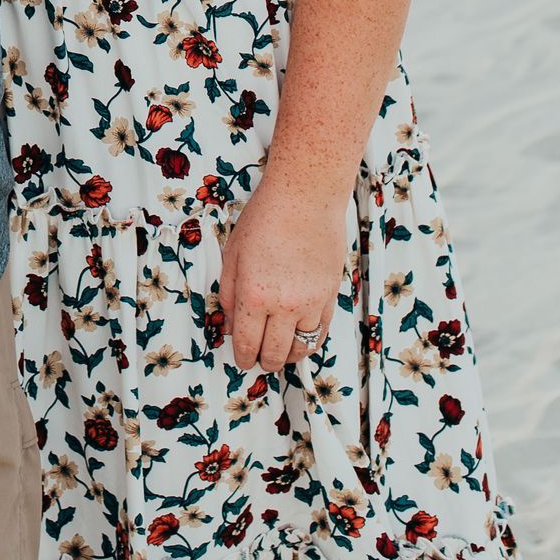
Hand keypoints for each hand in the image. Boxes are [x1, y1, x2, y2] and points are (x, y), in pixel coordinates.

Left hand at [216, 176, 345, 373]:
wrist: (306, 197)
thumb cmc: (265, 218)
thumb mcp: (233, 254)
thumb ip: (229, 295)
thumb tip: (229, 326)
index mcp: (254, 295)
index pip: (247, 345)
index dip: (242, 358)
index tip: (242, 359)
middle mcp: (284, 305)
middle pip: (275, 354)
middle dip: (263, 362)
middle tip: (258, 359)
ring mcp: (311, 303)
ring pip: (300, 349)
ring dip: (287, 356)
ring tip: (279, 352)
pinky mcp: (330, 296)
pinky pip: (321, 334)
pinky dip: (309, 343)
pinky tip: (300, 340)